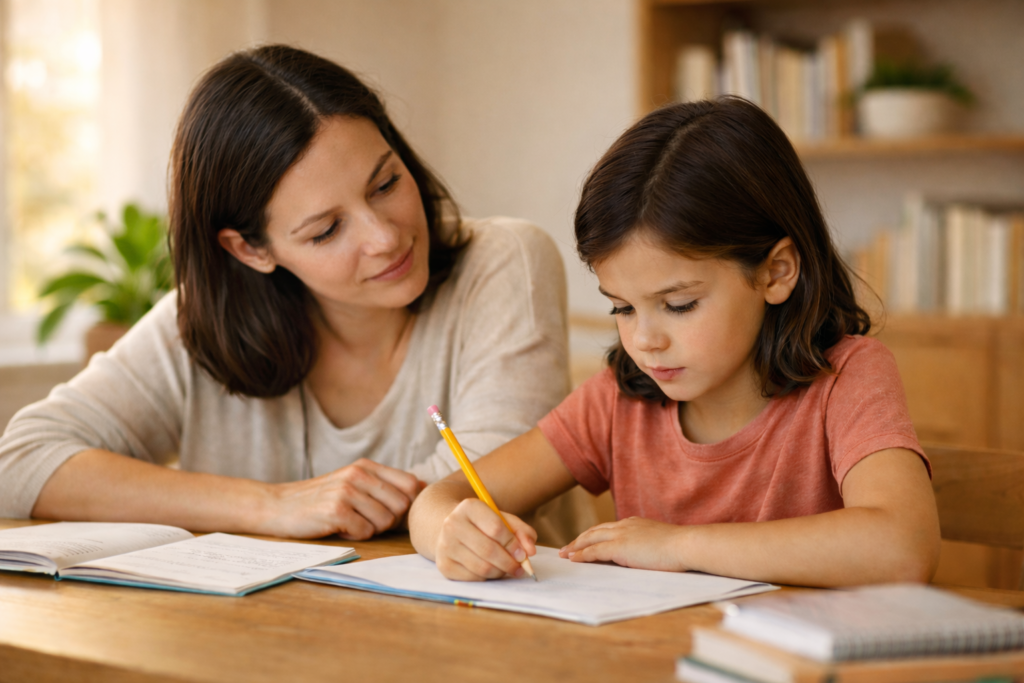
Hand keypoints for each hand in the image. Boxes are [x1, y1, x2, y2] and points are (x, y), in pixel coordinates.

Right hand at [262, 459, 425, 539]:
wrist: (279, 506)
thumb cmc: (321, 500)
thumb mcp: (354, 484)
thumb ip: (385, 486)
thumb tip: (424, 488)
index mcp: (367, 466)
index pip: (411, 484)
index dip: (408, 504)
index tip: (390, 512)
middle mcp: (359, 474)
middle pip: (402, 505)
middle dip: (389, 520)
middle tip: (365, 519)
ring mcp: (347, 491)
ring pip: (385, 521)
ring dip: (370, 529)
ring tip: (350, 521)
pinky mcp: (336, 510)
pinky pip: (366, 532)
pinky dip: (355, 536)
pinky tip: (339, 527)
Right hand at [434, 498, 536, 580]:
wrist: (453, 529)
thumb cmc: (483, 524)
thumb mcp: (503, 519)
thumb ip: (521, 531)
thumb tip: (530, 551)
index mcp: (469, 507)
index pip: (495, 528)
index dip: (513, 544)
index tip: (523, 553)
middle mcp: (452, 524)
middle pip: (488, 550)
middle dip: (509, 562)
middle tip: (520, 568)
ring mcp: (445, 546)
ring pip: (482, 567)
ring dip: (500, 572)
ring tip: (508, 569)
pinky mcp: (444, 565)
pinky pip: (473, 578)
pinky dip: (488, 578)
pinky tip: (492, 570)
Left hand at [559, 517, 689, 571]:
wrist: (685, 545)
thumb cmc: (679, 548)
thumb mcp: (659, 543)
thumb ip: (646, 545)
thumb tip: (642, 555)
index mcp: (634, 524)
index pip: (608, 529)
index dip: (594, 535)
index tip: (584, 541)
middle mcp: (625, 526)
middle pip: (594, 531)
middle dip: (579, 540)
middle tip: (567, 548)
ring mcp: (621, 535)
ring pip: (590, 539)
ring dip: (575, 546)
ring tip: (565, 554)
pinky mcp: (619, 547)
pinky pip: (594, 551)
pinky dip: (582, 555)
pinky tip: (574, 559)